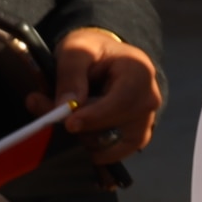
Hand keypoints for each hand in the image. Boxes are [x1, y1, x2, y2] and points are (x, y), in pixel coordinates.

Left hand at [27, 28, 161, 163]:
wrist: (106, 58)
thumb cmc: (92, 51)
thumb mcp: (76, 50)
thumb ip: (70, 75)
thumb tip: (65, 108)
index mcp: (140, 71)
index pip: (124, 101)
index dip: (97, 116)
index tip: (69, 124)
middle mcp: (150, 97)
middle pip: (120, 125)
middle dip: (84, 128)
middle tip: (52, 120)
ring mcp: (146, 118)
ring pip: (118, 143)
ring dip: (87, 139)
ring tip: (67, 123)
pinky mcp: (137, 134)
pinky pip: (117, 151)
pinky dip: (95, 149)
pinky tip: (79, 135)